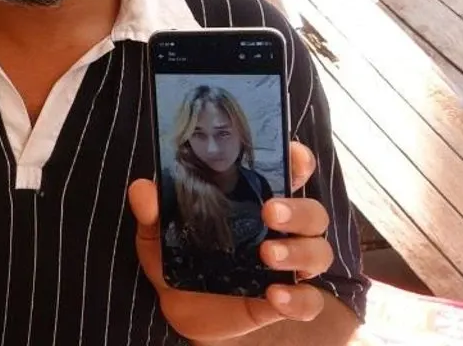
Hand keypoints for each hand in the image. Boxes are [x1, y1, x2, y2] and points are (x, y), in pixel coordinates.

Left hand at [128, 142, 333, 342]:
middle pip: (312, 212)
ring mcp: (286, 266)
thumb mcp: (157, 232)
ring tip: (267, 254)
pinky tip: (276, 295)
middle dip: (298, 210)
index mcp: (254, 201)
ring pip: (318, 252)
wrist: (178, 308)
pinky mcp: (284, 301)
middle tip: (270, 212)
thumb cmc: (177, 257)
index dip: (298, 161)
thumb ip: (152, 211)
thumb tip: (143, 189)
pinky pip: (309, 301)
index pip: (289, 173)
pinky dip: (299, 299)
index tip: (294, 154)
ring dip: (299, 251)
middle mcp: (280, 231)